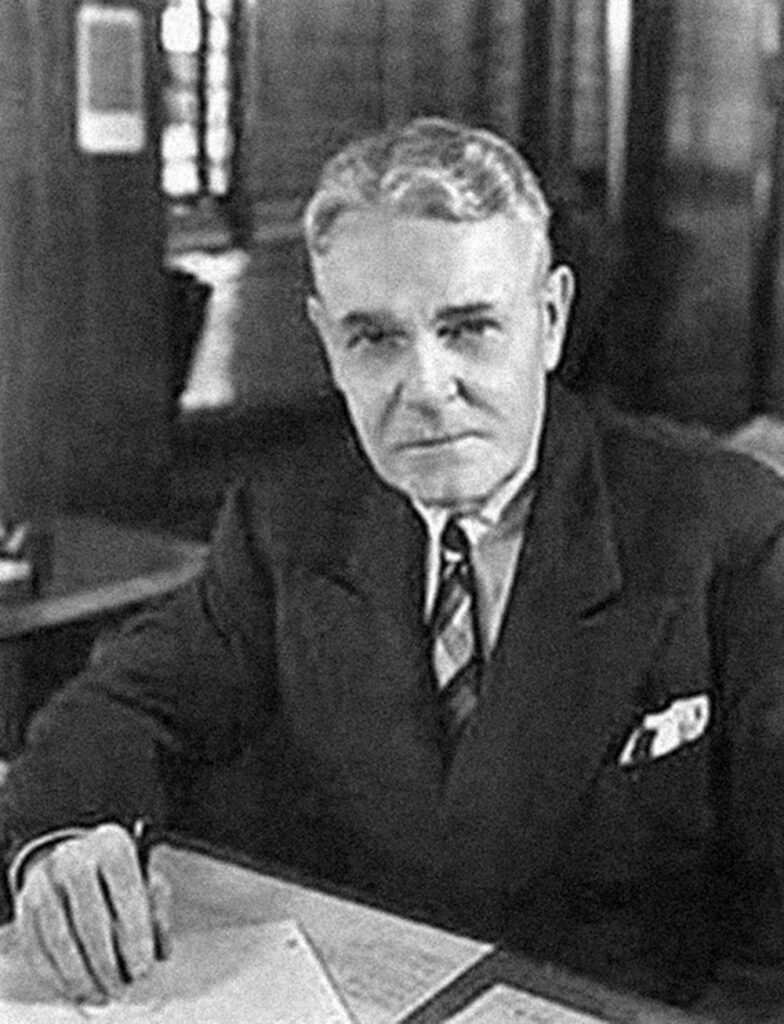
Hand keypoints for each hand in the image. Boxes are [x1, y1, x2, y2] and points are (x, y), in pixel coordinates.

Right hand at [14, 823, 171, 1004]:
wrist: (72, 859)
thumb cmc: (118, 878)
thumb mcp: (145, 880)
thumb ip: (158, 911)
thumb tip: (160, 949)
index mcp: (112, 845)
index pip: (127, 892)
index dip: (137, 935)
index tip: (143, 967)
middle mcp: (75, 857)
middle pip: (91, 922)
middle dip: (108, 963)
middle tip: (122, 987)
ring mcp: (44, 881)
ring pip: (61, 940)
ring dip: (83, 975)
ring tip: (102, 992)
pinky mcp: (25, 906)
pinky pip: (39, 949)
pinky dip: (59, 976)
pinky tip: (78, 988)